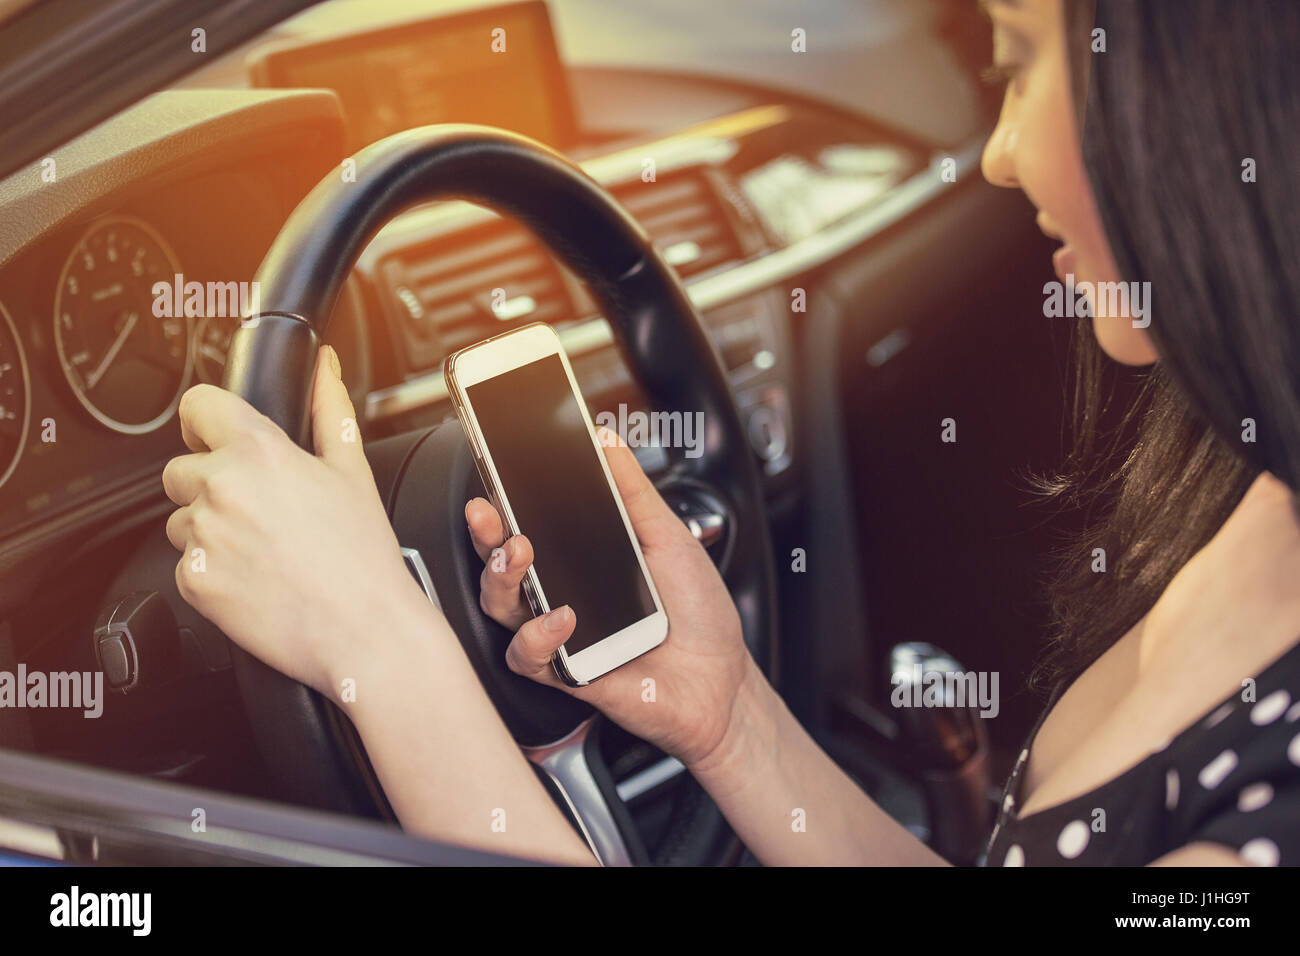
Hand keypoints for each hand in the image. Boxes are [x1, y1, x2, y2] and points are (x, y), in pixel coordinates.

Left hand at [162, 346, 434, 696]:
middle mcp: (222, 488)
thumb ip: (329, 409)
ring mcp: (203, 537)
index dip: (205, 420)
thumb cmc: (364, 556)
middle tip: (260, 512)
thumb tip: (324, 367)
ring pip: (182, 520)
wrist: (364, 630)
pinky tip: (256, 580)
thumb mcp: (353, 471)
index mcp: (260, 452)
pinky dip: (214, 573)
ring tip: (264, 551)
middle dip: (211, 485)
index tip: (215, 436)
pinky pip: (186, 566)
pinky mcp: (194, 581)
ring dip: (210, 531)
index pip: (196, 406)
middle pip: (180, 469)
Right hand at [467, 428, 753, 768]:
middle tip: (488, 513)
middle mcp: (561, 593)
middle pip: (500, 561)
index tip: (491, 480)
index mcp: (580, 558)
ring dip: (500, 577)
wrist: (723, 679)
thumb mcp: (668, 537)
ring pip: (501, 606)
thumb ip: (631, 491)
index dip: (502, 505)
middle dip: (484, 534)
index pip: (527, 525)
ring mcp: (560, 633)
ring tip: (520, 554)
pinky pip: (527, 656)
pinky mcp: (566, 672)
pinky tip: (563, 619)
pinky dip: (538, 636)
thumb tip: (604, 439)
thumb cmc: (698, 613)